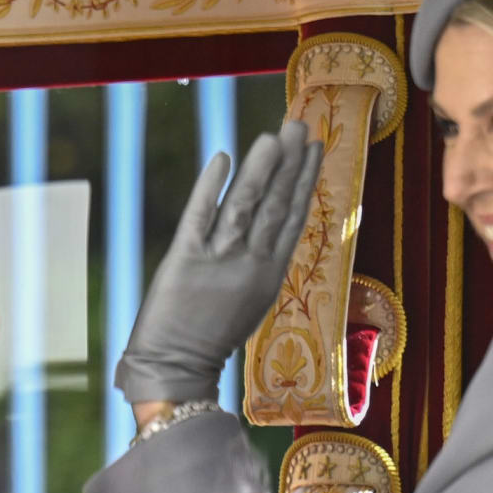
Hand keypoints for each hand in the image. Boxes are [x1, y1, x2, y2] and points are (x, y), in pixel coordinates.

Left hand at [113, 121, 325, 414]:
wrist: (177, 367)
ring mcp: (219, 261)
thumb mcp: (249, 300)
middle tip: (300, 125)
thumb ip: (260, 262)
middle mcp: (250, 264)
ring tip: (273, 136)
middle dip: (289, 163)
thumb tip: (272, 225)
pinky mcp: (184, 261)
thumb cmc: (212, 335)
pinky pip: (200, 216)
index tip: (315, 148)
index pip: (293, 217)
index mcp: (269, 274)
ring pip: (246, 207)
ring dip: (261, 168)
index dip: (305, 180)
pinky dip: (212, 186)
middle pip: (276, 205)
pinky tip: (223, 157)